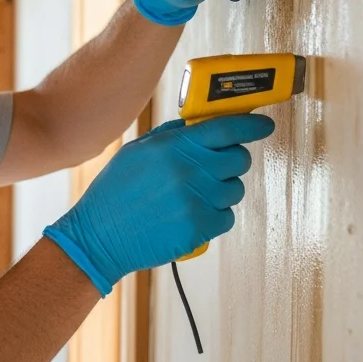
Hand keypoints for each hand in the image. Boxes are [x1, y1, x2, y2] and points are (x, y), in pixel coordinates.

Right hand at [42, 114, 274, 294]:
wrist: (99, 236)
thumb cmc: (113, 194)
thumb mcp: (135, 152)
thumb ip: (169, 136)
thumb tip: (197, 126)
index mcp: (173, 146)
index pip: (226, 127)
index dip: (251, 125)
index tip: (263, 126)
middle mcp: (189, 170)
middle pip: (239, 158)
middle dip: (232, 161)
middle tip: (215, 168)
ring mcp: (197, 199)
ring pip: (235, 189)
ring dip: (221, 191)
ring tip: (193, 196)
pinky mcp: (200, 227)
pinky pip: (226, 217)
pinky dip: (214, 217)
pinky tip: (190, 215)